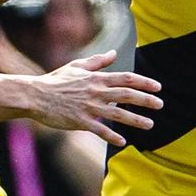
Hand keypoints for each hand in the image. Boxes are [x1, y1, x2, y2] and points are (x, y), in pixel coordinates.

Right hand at [28, 51, 161, 146]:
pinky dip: (112, 136)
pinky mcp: (80, 121)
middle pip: (127, 95)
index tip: (158, 87)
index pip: (126, 78)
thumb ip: (97, 62)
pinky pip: (100, 130)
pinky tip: (123, 142)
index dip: (144, 82)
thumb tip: (113, 53)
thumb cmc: (55, 81)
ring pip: (117, 114)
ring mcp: (88, 107)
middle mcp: (96, 92)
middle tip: (160, 105)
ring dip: (135, 119)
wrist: (35, 95)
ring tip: (150, 124)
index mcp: (96, 78)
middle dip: (146, 100)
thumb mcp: (77, 67)